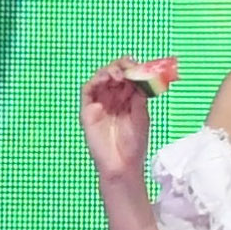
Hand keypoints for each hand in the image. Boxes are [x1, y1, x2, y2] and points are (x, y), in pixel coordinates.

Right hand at [79, 53, 174, 179]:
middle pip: (114, 74)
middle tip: (129, 66)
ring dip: (108, 71)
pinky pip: (87, 90)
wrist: (122, 164)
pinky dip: (95, 81)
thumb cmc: (134, 145)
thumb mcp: (142, 116)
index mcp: (128, 99)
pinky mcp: (88, 111)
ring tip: (118, 75)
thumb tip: (140, 77)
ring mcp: (100, 104)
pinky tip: (106, 79)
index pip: (128, 77)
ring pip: (100, 78)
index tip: (139, 65)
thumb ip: (139, 97)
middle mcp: (113, 99)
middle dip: (121, 66)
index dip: (132, 68)